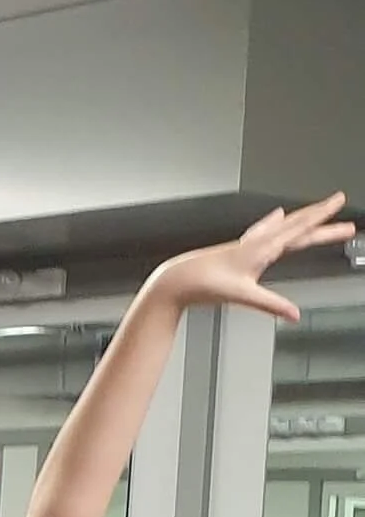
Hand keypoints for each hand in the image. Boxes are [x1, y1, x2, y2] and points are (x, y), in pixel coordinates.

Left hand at [150, 194, 353, 321]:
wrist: (177, 281)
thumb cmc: (203, 283)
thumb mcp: (242, 295)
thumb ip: (271, 304)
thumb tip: (294, 314)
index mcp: (261, 248)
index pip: (299, 228)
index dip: (322, 216)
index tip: (339, 202)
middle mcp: (256, 242)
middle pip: (295, 224)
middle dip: (320, 215)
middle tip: (340, 204)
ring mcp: (247, 244)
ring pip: (281, 226)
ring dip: (301, 218)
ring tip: (316, 209)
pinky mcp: (237, 250)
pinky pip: (263, 231)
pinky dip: (274, 222)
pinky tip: (274, 218)